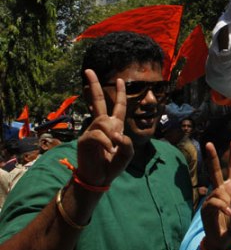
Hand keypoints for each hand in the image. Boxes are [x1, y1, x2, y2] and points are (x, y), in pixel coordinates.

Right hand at [76, 69, 133, 186]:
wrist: (99, 179)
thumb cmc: (112, 165)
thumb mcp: (127, 153)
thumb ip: (127, 142)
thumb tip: (116, 135)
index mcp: (113, 126)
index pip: (118, 106)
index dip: (120, 93)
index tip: (119, 79)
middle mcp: (101, 125)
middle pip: (98, 101)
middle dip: (94, 85)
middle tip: (89, 70)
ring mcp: (91, 131)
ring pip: (103, 121)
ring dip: (111, 133)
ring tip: (112, 147)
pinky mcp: (84, 140)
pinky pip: (97, 134)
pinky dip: (105, 142)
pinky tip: (108, 150)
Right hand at [200, 141, 230, 249]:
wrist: (225, 239)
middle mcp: (220, 191)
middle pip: (215, 171)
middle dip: (212, 157)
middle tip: (208, 143)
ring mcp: (212, 198)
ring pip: (219, 192)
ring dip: (229, 203)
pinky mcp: (207, 208)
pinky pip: (216, 202)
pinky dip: (225, 208)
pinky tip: (230, 213)